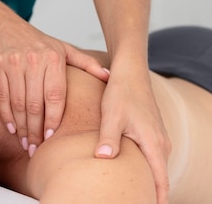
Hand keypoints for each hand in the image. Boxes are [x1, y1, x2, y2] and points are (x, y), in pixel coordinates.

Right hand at [0, 21, 109, 154]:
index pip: (55, 96)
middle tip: (35, 148)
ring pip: (18, 102)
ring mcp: (14, 62)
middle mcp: (34, 60)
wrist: (4, 25)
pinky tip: (12, 128)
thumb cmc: (36, 41)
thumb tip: (109, 77)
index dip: (53, 119)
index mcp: (54, 58)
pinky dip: (6, 115)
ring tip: (25, 143)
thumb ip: (86, 62)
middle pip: (35, 103)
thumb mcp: (63, 48)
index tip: (50, 137)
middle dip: (35, 130)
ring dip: (21, 127)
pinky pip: (2, 96)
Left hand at [94, 65, 170, 203]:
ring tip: (132, 195)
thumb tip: (103, 157)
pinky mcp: (152, 134)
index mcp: (153, 143)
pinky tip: (130, 173)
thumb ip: (108, 137)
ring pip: (155, 167)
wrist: (131, 73)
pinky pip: (151, 158)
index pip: (160, 180)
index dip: (156, 197)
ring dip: (146, 180)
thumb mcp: (111, 115)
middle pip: (159, 177)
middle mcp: (161, 144)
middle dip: (149, 192)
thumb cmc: (121, 93)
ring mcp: (158, 139)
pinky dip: (145, 168)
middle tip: (131, 203)